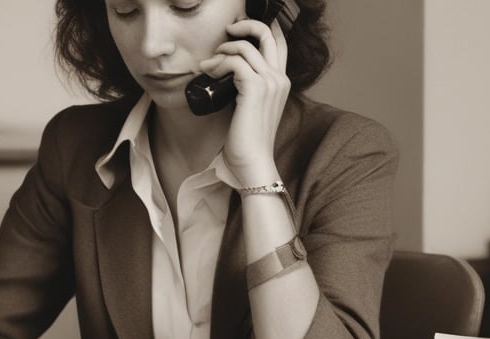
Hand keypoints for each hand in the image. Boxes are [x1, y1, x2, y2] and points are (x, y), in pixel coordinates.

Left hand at [199, 19, 289, 185]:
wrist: (252, 162)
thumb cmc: (247, 139)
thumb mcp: (249, 107)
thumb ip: (245, 87)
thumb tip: (224, 70)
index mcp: (281, 82)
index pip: (279, 43)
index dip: (262, 27)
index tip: (239, 29)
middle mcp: (279, 78)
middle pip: (268, 34)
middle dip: (245, 24)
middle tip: (226, 31)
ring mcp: (270, 82)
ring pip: (245, 47)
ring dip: (222, 51)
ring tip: (208, 64)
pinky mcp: (255, 88)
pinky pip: (234, 62)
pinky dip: (218, 64)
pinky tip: (208, 72)